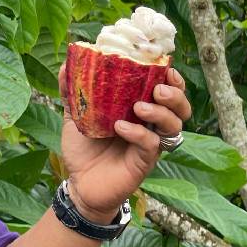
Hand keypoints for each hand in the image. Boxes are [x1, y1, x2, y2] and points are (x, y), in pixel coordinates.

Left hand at [59, 66, 191, 218]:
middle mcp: (150, 126)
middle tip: (157, 89)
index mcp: (139, 110)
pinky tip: (121, 127)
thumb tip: (66, 63)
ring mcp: (149, 145)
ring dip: (160, 112)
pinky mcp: (144, 162)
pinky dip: (139, 133)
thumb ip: (72, 91)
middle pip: (180, 107)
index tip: (166, 67)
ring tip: (138, 106)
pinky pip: (151, 145)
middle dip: (175, 94)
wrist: (79, 183)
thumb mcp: (75, 116)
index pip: (167, 91)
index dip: (172, 79)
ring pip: (173, 126)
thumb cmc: (83, 149)